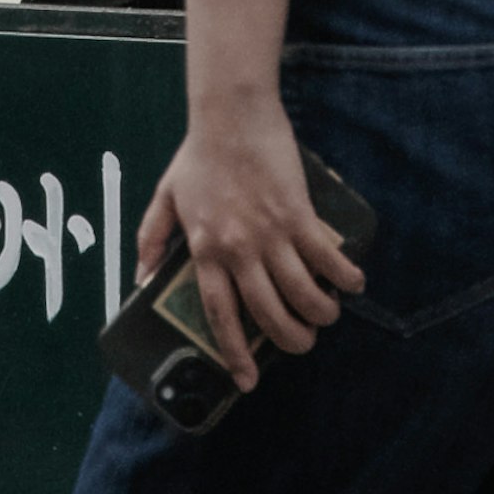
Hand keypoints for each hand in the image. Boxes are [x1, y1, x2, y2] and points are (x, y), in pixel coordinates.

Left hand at [139, 98, 359, 387]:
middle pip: (266, 313)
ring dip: (318, 314)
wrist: (231, 114)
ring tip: (325, 318)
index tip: (247, 379)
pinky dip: (342, 275)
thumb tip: (140, 278)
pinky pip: (324, 257)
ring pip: (300, 293)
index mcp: (204, 250)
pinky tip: (352, 283)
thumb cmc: (198, 154)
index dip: (234, 351)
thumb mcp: (165, 197)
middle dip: (289, 339)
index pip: (219, 313)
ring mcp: (269, 233)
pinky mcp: (297, 214)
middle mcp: (237, 249)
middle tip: (302, 344)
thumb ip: (152, 239)